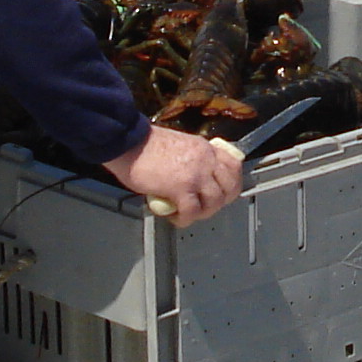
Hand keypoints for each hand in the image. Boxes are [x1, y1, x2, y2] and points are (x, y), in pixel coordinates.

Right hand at [103, 124, 243, 226]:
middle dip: (221, 201)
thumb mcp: (178, 145)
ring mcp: (196, 174)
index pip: (233, 165)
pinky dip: (185, 219)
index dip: (231, 181)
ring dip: (204, 212)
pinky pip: (192, 211)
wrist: (128, 142)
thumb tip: (191, 178)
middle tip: (207, 206)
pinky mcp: (181, 188)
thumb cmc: (144, 144)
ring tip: (189, 214)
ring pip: (215, 201)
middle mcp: (205, 160)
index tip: (223, 190)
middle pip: (230, 186)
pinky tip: (176, 218)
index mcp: (204, 148)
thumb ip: (191, 160)